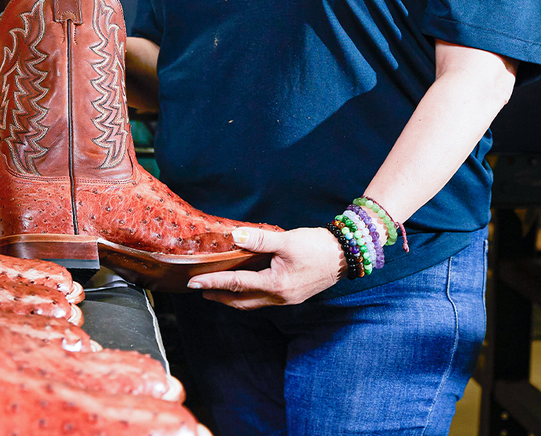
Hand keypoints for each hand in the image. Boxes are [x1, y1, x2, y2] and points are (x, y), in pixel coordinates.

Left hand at [185, 227, 346, 309]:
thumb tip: (236, 236)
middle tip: (200, 290)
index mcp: (275, 285)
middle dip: (219, 296)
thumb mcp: (287, 240)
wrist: (346, 255)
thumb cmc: (318, 246)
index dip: (213, 281)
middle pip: (241, 301)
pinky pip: (263, 300)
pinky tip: (245, 287)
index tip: (193, 282)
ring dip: (233, 298)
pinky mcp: (293, 296)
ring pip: (252, 304)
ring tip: (217, 291)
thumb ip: (260, 239)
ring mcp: (287, 299)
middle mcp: (279, 298)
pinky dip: (248, 296)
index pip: (236, 283)